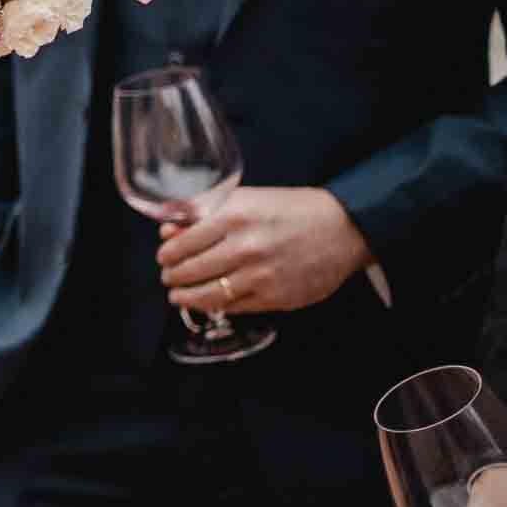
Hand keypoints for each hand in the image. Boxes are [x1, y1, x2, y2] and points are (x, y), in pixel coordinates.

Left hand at [157, 185, 371, 314]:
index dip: (167, 253)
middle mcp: (245, 247)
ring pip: (209, 295)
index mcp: (234, 216)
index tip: (164, 256)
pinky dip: (217, 306)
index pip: (183, 242)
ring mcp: (260, 276)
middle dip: (173, 277)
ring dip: (187, 297)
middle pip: (191, 271)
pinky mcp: (275, 298)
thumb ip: (206, 212)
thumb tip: (170, 229)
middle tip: (168, 277)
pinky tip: (211, 302)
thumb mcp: (247, 199)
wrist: (343, 229)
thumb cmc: (294, 210)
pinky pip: (235, 307)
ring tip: (178, 295)